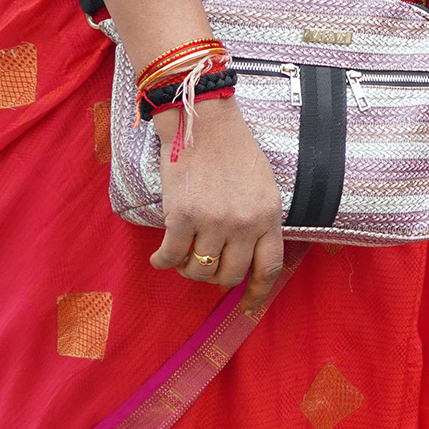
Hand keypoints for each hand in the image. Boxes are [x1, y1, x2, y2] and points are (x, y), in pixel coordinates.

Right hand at [148, 101, 286, 298]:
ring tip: (183, 255)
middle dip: (216, 277)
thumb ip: (259, 219)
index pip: (269, 266)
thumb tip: (248, 255)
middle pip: (230, 275)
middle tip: (204, 264)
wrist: (204, 122)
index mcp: (268, 215)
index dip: (258, 292)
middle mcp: (244, 223)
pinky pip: (170, 258)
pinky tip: (159, 258)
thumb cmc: (233, 151)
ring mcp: (213, 221)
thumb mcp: (262, 185)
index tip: (248, 306)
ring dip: (188, 269)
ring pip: (199, 271)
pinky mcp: (182, 216)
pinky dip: (162, 262)